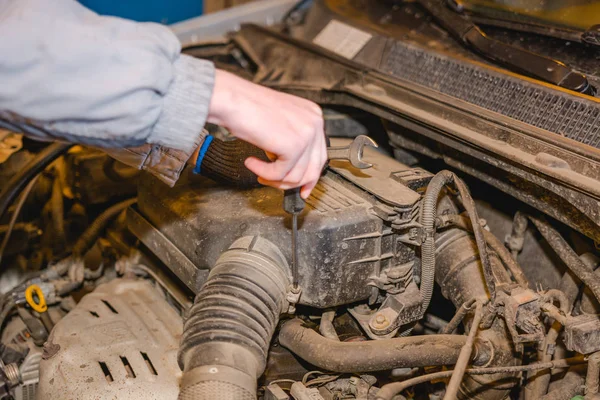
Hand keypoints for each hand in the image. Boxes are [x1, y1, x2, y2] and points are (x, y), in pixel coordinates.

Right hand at [207, 69, 326, 198]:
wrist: (232, 98)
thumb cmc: (247, 107)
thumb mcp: (280, 122)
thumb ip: (292, 140)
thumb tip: (294, 168)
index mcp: (313, 115)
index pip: (319, 155)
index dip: (309, 177)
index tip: (302, 189)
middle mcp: (315, 123)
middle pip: (313, 169)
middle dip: (292, 183)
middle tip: (275, 184)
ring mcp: (306, 134)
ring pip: (297, 176)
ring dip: (275, 180)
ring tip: (259, 172)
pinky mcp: (293, 145)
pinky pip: (280, 174)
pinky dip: (264, 173)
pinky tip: (251, 162)